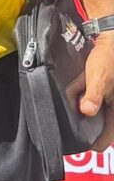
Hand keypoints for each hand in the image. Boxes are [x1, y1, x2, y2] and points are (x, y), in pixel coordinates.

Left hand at [78, 31, 113, 152]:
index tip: (77, 140)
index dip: (92, 142)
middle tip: (70, 126)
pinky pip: (95, 108)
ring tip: (72, 114)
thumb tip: (87, 111)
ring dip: (87, 118)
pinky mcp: (106, 96)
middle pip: (101, 130)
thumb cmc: (108, 57)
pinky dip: (87, 107)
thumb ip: (93, 94)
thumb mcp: (99, 75)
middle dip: (87, 129)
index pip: (105, 140)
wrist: (110, 39)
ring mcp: (110, 103)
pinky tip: (76, 103)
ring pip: (98, 119)